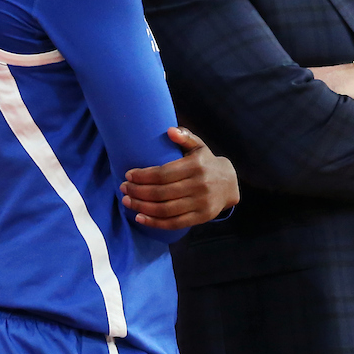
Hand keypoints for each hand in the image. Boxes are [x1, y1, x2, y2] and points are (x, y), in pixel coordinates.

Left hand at [120, 127, 239, 228]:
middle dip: (138, 191)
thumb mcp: (199, 146)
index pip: (164, 173)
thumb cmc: (206, 163)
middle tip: (123, 189)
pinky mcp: (201, 217)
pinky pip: (174, 223)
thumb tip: (169, 130)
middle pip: (162, 192)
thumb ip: (185, 137)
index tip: (128, 175)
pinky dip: (155, 222)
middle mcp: (200, 185)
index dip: (143, 176)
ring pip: (166, 209)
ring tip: (127, 202)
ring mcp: (201, 203)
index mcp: (196, 166)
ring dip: (142, 207)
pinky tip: (140, 217)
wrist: (230, 184)